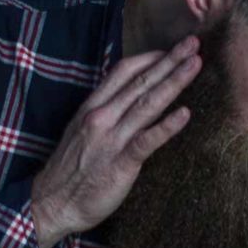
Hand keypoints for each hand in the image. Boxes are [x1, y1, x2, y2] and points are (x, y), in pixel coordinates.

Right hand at [31, 36, 200, 243]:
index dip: (148, 58)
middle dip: (169, 61)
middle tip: (193, 43)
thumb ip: (105, 116)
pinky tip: (186, 113)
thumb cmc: (69, 172)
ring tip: (195, 64)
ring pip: (147, 104)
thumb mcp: (82, 133)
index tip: (169, 50)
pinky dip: (166, 125)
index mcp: (92, 107)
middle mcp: (101, 117)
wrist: (52, 204)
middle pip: (140, 82)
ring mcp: (111, 139)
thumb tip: (130, 103)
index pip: (123, 72)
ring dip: (174, 81)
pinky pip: (147, 140)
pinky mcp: (120, 163)